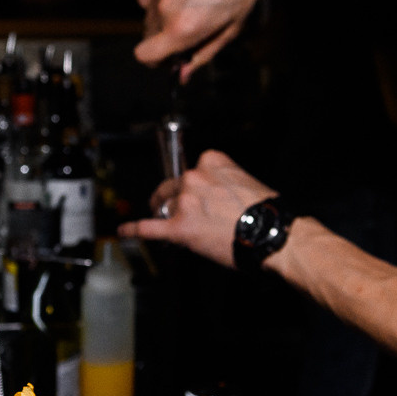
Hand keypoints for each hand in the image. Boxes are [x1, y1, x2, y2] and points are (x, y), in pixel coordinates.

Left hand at [117, 149, 272, 268]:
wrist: (271, 234)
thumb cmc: (266, 212)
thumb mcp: (246, 181)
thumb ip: (224, 181)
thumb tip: (216, 197)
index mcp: (211, 162)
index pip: (191, 171)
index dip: (191, 187)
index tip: (194, 195)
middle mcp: (194, 177)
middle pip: (173, 188)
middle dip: (174, 200)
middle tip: (179, 213)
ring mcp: (184, 202)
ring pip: (165, 208)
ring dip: (168, 217)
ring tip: (177, 230)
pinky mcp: (179, 227)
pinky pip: (149, 228)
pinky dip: (134, 229)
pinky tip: (125, 231)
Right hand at [135, 0, 320, 78]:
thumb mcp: (229, 30)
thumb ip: (202, 54)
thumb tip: (184, 72)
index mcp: (182, 29)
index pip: (144, 55)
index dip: (155, 60)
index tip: (168, 57)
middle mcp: (166, 9)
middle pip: (147, 36)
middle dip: (163, 38)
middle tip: (185, 32)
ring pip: (148, 15)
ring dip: (162, 18)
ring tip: (187, 8)